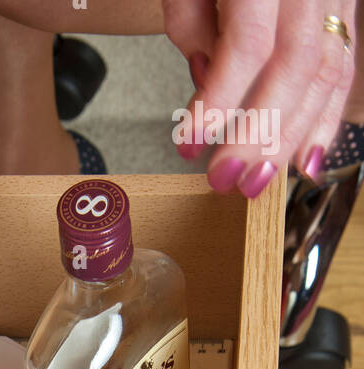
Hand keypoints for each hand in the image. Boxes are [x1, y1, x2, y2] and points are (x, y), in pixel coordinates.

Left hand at [163, 0, 355, 194]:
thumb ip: (193, 23)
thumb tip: (210, 84)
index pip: (249, 42)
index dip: (221, 101)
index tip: (189, 144)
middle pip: (296, 63)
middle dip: (260, 132)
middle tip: (225, 178)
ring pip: (327, 70)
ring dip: (293, 138)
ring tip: (258, 181)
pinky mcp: (348, 2)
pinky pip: (344, 65)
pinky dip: (325, 119)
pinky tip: (306, 160)